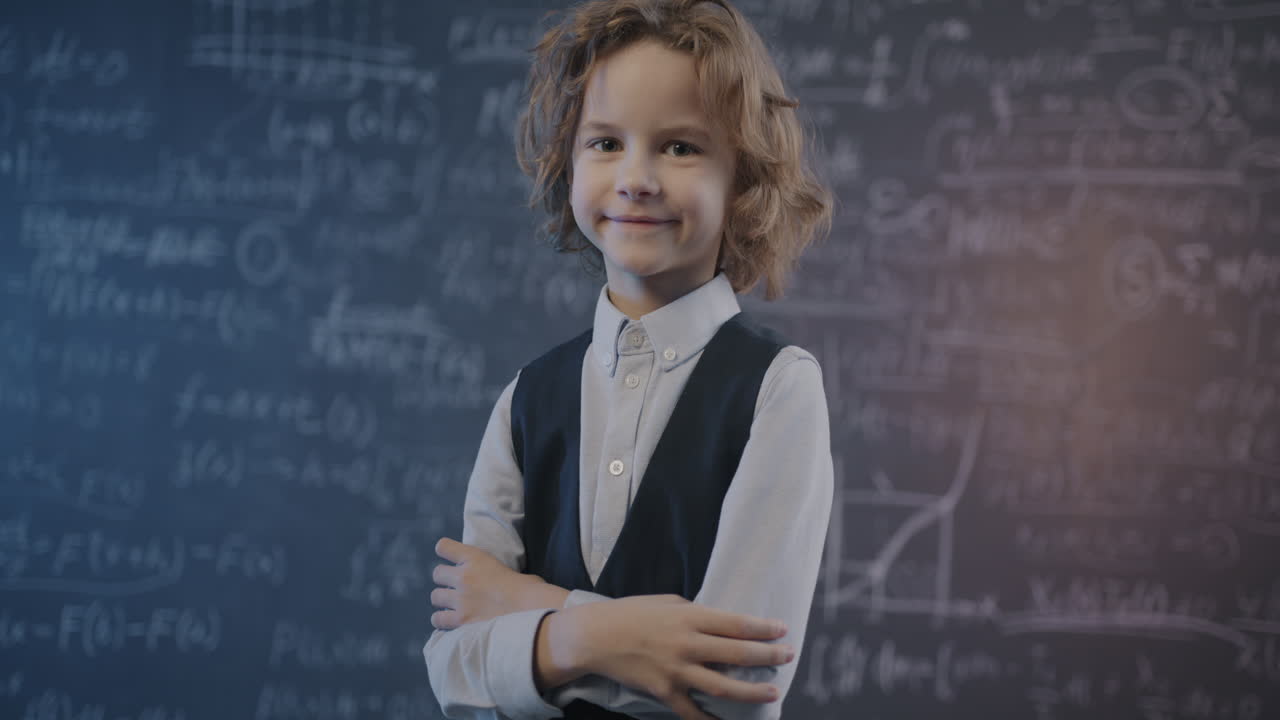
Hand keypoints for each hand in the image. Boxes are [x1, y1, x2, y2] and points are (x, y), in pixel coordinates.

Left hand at [430, 537, 564, 628]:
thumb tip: (503, 587)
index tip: (451, 558)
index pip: (444, 547)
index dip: (445, 551)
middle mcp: (464, 577)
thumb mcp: (513, 570)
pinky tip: (453, 622)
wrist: (531, 611)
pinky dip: (443, 621)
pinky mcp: (461, 621)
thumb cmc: (530, 590)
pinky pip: (438, 619)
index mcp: (476, 558)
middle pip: (437, 573)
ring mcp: (460, 599)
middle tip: (458, 588)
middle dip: (445, 580)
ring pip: (435, 596)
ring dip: (444, 601)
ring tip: (456, 606)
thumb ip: (500, 574)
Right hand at [538, 594, 793, 719]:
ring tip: (773, 692)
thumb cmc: (632, 613)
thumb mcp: (667, 602)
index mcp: (689, 617)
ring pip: (723, 687)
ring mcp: (676, 671)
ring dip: (752, 691)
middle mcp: (687, 644)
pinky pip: (693, 712)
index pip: (735, 623)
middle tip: (788, 656)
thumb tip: (722, 624)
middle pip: (737, 654)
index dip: (763, 628)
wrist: (596, 637)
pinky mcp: (664, 692)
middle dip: (768, 657)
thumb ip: (696, 613)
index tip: (783, 630)